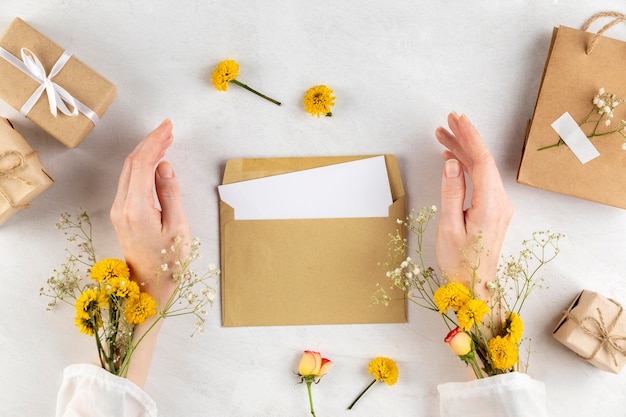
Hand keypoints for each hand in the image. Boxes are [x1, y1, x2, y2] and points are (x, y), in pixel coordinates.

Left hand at [110, 120, 189, 386]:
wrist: (149, 289)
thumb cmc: (168, 263)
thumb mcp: (178, 227)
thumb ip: (170, 193)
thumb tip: (164, 167)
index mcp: (135, 207)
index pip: (142, 163)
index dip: (154, 142)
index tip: (168, 127)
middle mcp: (122, 206)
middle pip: (132, 163)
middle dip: (150, 142)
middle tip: (168, 129)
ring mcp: (119, 210)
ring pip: (129, 171)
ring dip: (146, 152)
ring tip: (165, 140)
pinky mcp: (122, 215)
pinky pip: (130, 181)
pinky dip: (142, 166)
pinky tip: (155, 162)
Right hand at [434, 113, 512, 300]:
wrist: (475, 288)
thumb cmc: (461, 263)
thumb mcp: (449, 228)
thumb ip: (451, 193)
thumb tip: (451, 164)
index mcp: (490, 205)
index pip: (482, 161)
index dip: (470, 138)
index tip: (458, 120)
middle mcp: (499, 202)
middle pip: (483, 161)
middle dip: (465, 139)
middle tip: (447, 122)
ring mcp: (499, 206)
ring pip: (482, 170)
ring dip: (463, 152)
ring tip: (443, 137)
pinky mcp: (494, 211)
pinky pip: (482, 181)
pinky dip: (466, 167)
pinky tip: (453, 159)